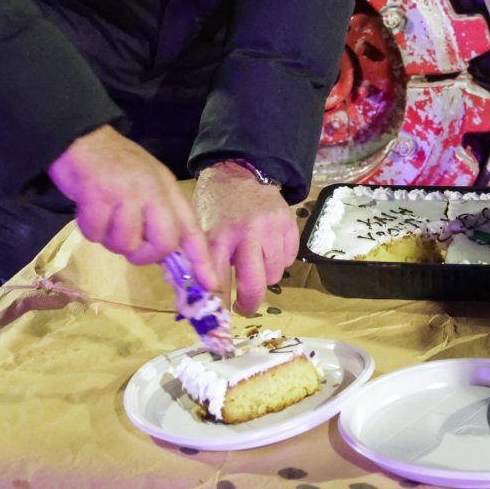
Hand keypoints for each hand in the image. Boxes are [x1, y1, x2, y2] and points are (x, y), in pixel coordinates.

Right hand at [47, 126, 214, 281]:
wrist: (80, 138)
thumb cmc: (112, 164)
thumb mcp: (145, 182)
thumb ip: (157, 214)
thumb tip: (164, 255)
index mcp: (166, 188)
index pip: (190, 228)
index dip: (201, 258)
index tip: (209, 283)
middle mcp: (152, 191)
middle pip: (163, 244)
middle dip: (144, 255)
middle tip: (128, 245)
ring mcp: (126, 194)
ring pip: (126, 244)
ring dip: (110, 238)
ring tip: (103, 215)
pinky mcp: (99, 197)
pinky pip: (96, 235)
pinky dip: (89, 229)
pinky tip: (87, 209)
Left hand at [195, 159, 297, 314]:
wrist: (239, 171)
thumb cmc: (215, 206)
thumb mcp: (200, 231)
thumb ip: (202, 261)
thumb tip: (199, 300)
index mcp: (218, 236)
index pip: (219, 283)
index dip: (221, 306)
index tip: (221, 319)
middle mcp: (246, 233)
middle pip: (255, 286)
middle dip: (249, 304)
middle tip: (244, 307)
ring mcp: (271, 228)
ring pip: (275, 275)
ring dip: (265, 277)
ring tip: (254, 265)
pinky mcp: (288, 223)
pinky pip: (290, 259)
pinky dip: (280, 260)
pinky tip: (268, 249)